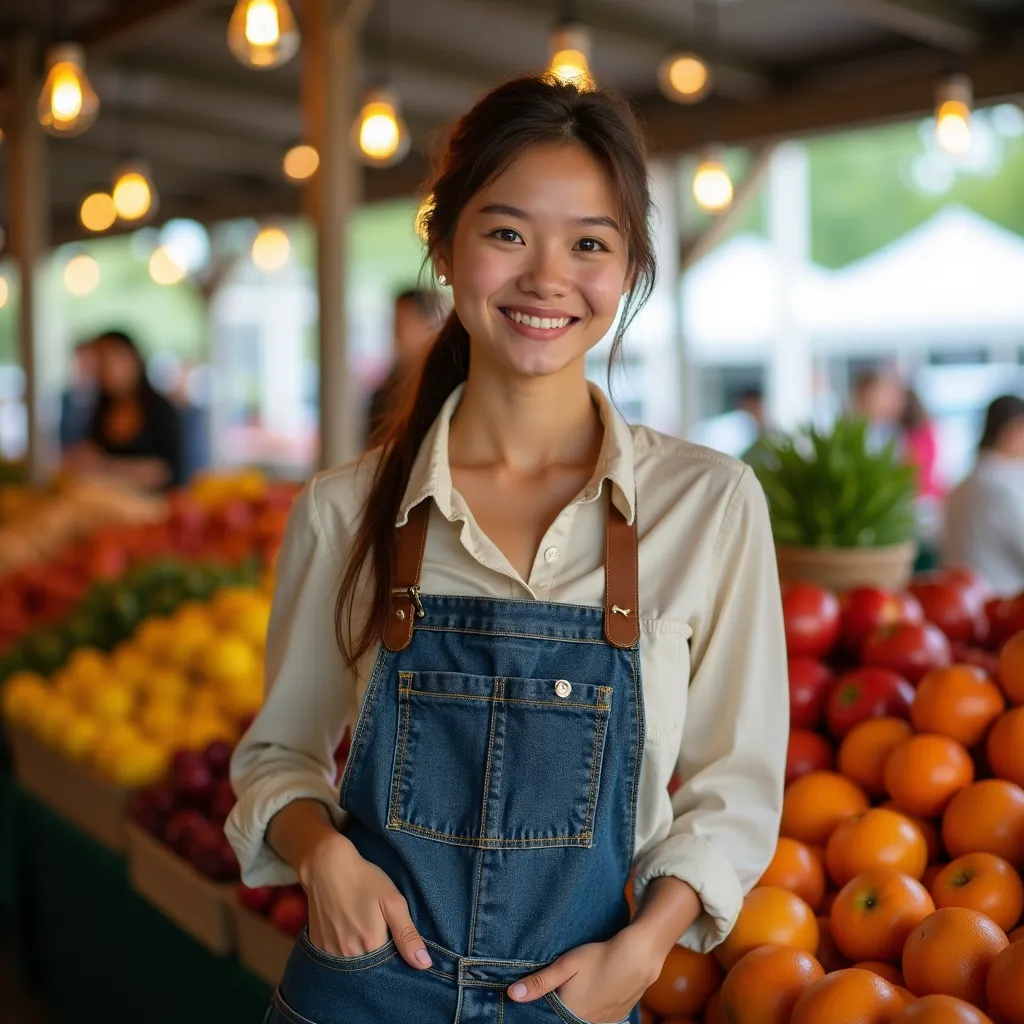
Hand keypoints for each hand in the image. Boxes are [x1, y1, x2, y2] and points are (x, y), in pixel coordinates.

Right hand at [298, 832, 432, 970]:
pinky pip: (334, 958)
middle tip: (376, 929)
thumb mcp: (392, 900)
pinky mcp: (317, 945)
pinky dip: (342, 950)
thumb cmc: (364, 880)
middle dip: (376, 956)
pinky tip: (346, 930)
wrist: (327, 867)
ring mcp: (330, 951)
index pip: (389, 965)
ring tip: (361, 928)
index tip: (393, 938)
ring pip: (351, 964)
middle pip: (369, 967)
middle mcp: (348, 953)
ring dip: (359, 953)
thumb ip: (407, 934)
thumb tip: (423, 964)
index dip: (394, 956)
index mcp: (371, 944)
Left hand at [507, 925, 663, 1022]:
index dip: (541, 1010)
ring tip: (577, 990)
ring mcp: (604, 1022)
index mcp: (571, 1013)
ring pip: (582, 1019)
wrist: (638, 957)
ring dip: (575, 1009)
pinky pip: (598, 1019)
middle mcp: (586, 1022)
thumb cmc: (599, 957)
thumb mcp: (566, 964)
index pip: (549, 1019)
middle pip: (565, 1019)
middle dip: (558, 1009)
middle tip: (562, 989)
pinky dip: (591, 1009)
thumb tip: (513, 994)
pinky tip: (592, 993)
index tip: (536, 1001)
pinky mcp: (617, 1016)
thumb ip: (540, 982)